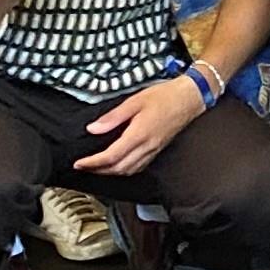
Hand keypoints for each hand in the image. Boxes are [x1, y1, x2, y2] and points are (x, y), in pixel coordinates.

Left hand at [74, 74, 205, 179]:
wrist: (191, 97)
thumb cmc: (165, 96)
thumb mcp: (135, 100)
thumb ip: (113, 117)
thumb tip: (93, 129)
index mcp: (139, 134)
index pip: (111, 157)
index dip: (92, 163)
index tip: (79, 164)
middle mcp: (147, 146)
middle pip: (118, 168)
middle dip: (98, 171)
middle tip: (83, 167)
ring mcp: (154, 150)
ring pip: (129, 170)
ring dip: (111, 173)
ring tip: (97, 168)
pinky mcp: (158, 149)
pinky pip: (139, 167)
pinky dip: (125, 170)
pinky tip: (118, 165)